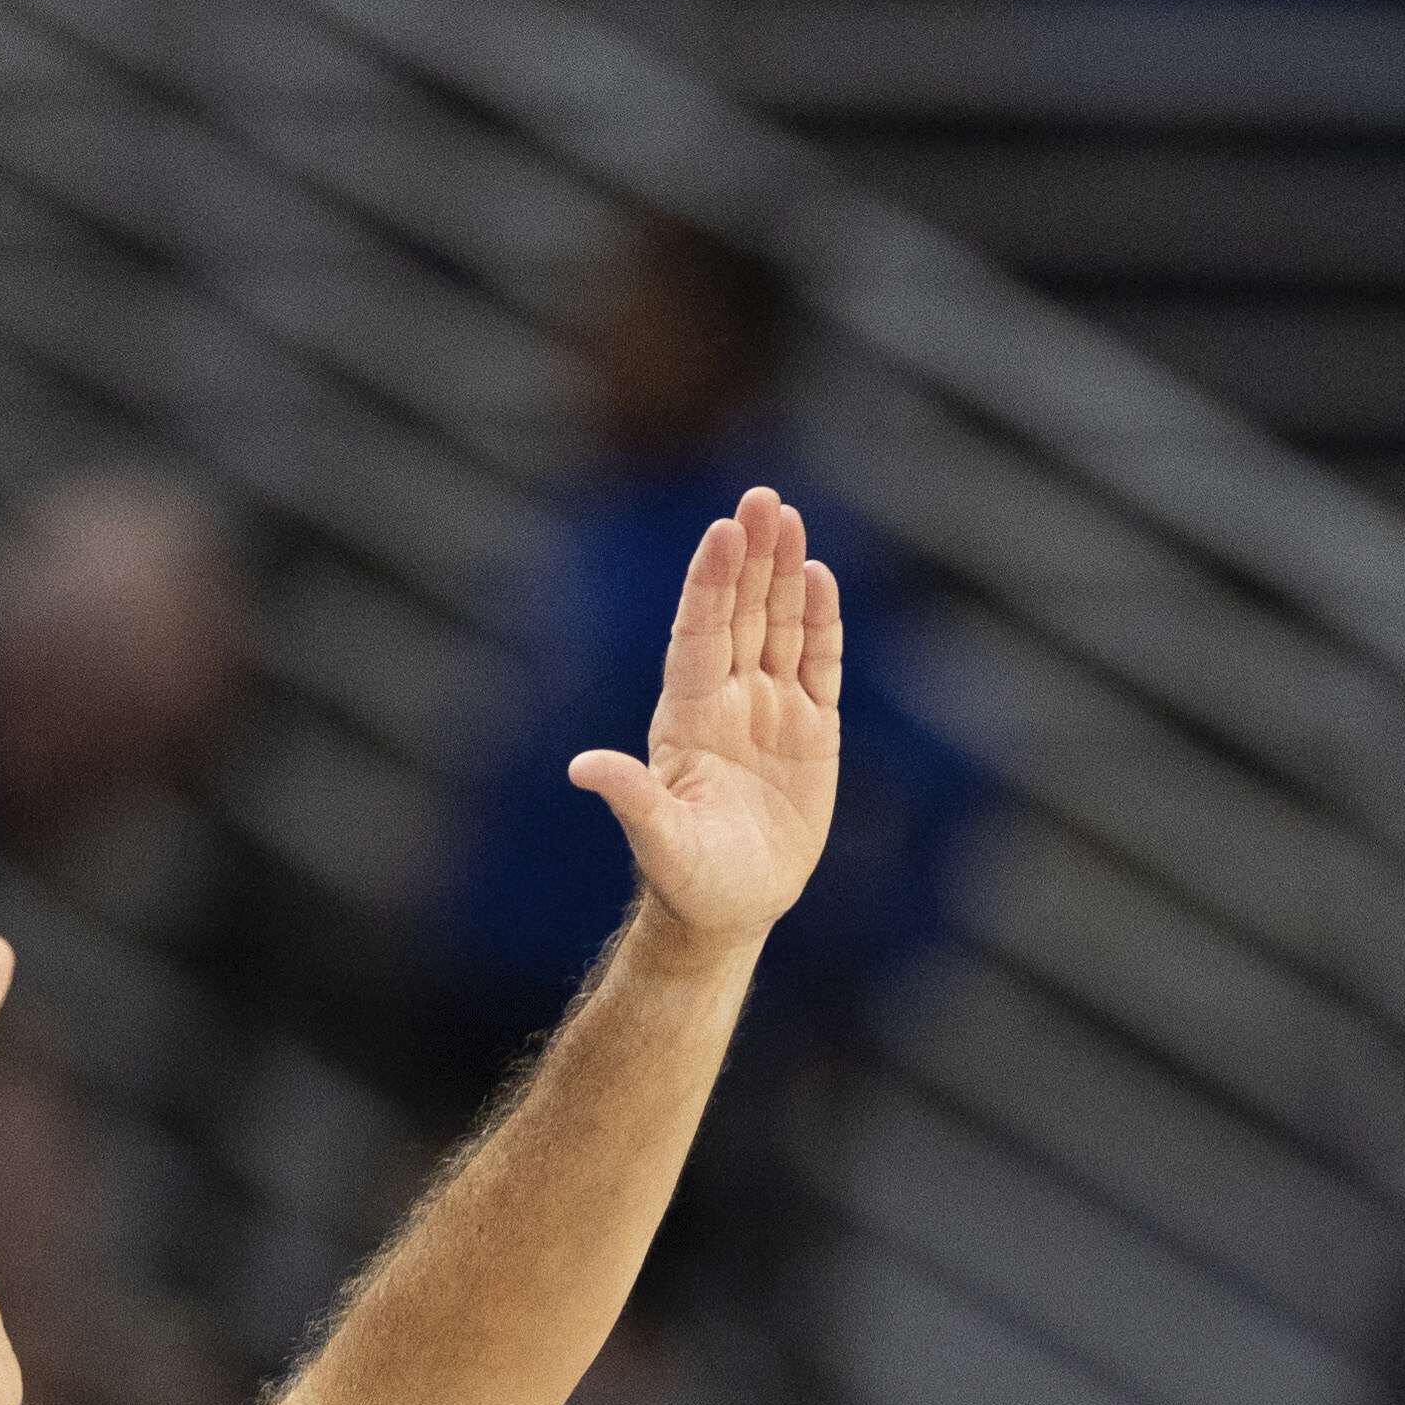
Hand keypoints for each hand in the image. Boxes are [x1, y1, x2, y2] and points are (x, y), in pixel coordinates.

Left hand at [567, 487, 843, 949]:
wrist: (732, 906)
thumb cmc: (688, 877)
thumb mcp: (659, 841)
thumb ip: (632, 799)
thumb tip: (582, 768)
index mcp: (689, 715)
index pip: (701, 633)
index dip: (711, 584)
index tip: (722, 532)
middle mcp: (729, 699)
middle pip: (742, 613)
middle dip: (752, 557)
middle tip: (763, 498)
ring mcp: (771, 709)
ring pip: (781, 626)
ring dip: (786, 574)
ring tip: (790, 519)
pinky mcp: (811, 729)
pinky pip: (819, 665)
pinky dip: (823, 624)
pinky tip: (821, 579)